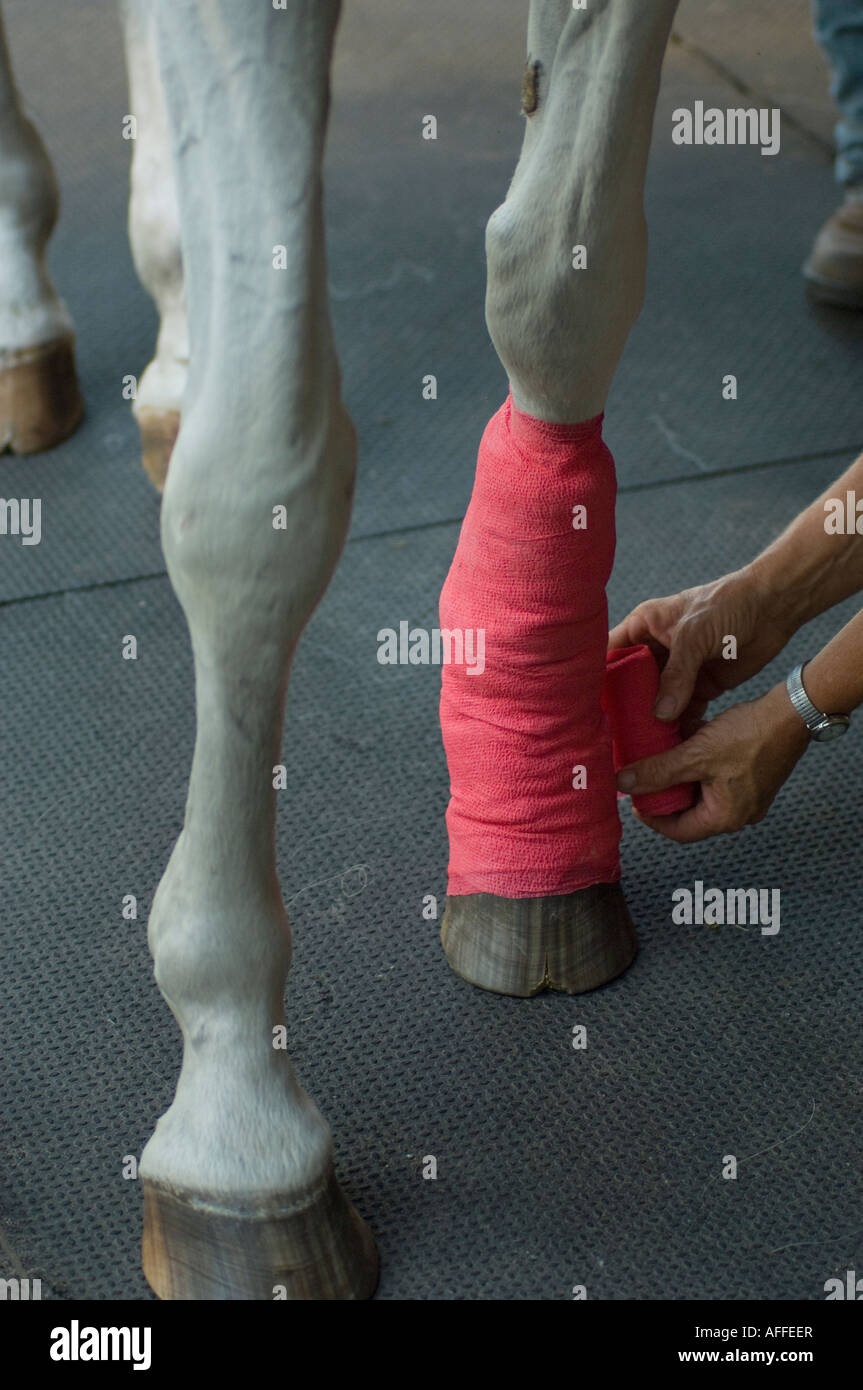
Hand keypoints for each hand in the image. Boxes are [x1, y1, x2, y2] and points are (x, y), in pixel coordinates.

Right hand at [608, 567, 794, 733]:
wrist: (772, 607)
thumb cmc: (727, 605)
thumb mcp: (694, 635)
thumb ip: (676, 674)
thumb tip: (660, 714)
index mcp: (643, 627)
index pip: (610, 655)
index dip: (597, 679)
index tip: (588, 707)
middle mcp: (656, 650)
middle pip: (630, 684)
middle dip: (623, 708)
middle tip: (611, 736)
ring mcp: (678, 670)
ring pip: (655, 701)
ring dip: (649, 722)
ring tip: (635, 748)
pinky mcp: (700, 686)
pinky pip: (683, 711)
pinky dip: (678, 727)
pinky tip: (669, 747)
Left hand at [616, 683, 809, 841]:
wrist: (791, 712)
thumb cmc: (748, 735)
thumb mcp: (696, 754)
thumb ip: (658, 770)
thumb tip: (623, 782)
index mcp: (726, 818)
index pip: (678, 831)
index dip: (652, 818)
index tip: (633, 799)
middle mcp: (740, 814)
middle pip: (690, 814)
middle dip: (665, 796)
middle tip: (644, 778)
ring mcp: (749, 797)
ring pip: (703, 794)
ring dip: (681, 778)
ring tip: (661, 759)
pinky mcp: (754, 779)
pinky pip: (717, 781)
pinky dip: (699, 768)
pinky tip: (686, 746)